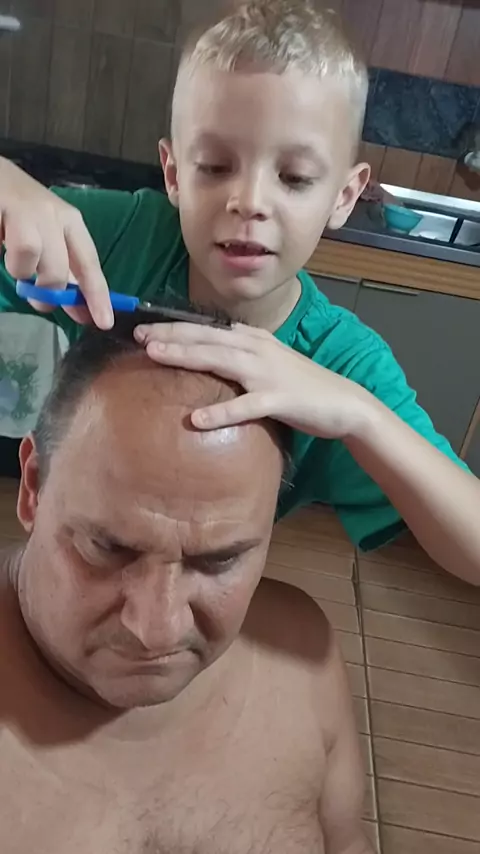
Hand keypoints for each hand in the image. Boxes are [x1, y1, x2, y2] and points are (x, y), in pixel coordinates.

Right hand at [0, 157, 112, 327]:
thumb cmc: (21, 213)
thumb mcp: (50, 239)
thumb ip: (64, 273)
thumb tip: (82, 311)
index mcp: (71, 222)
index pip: (89, 263)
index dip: (97, 296)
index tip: (104, 322)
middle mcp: (53, 213)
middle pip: (57, 268)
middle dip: (47, 291)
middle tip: (38, 298)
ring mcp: (26, 209)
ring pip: (30, 254)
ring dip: (19, 269)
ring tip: (13, 262)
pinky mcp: (2, 208)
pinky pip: (7, 248)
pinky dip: (4, 258)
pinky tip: (0, 246)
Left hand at [134, 321, 370, 436]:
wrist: (343, 402)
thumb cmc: (301, 386)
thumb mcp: (268, 363)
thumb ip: (240, 358)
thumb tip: (209, 357)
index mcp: (253, 340)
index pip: (207, 330)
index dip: (174, 326)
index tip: (143, 326)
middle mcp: (257, 350)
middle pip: (207, 338)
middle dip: (170, 334)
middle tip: (138, 334)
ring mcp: (268, 373)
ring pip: (220, 360)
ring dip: (186, 356)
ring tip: (155, 355)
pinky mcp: (279, 400)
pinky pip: (245, 407)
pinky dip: (221, 413)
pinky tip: (196, 419)